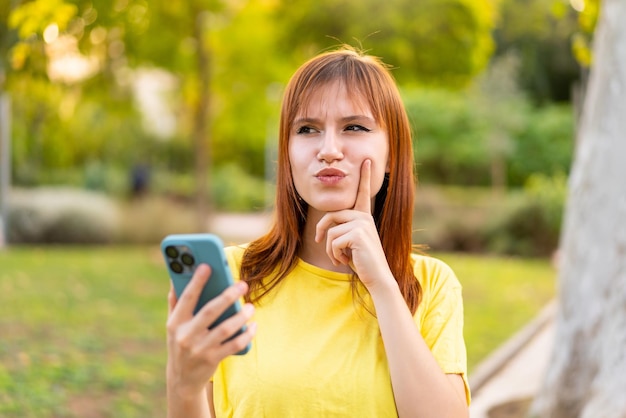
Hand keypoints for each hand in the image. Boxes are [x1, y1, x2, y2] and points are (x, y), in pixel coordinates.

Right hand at [166, 264, 255, 395]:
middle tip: (242, 285)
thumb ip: (175, 302)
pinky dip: (246, 335)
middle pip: (210, 311)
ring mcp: (199, 349)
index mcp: (175, 323)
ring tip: (251, 307)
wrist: (182, 380)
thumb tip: (176, 277)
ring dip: (241, 316)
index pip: (187, 298)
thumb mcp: (173, 325)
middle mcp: (186, 336)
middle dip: (227, 296)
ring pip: (225, 329)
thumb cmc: (180, 344)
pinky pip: (234, 345)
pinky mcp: (212, 360)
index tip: (208, 266)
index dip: (197, 282)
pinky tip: (253, 326)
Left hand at [315, 160, 393, 289]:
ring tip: (340, 258)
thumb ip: (341, 231)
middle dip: (321, 230)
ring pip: (330, 233)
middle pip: (330, 216)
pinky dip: (334, 255)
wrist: (377, 276)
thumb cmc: (362, 262)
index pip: (362, 194)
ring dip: (330, 250)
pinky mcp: (357, 234)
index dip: (364, 177)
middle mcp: (364, 217)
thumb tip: (323, 232)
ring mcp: (362, 224)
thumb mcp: (350, 244)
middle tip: (318, 241)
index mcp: (364, 217)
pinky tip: (345, 261)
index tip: (366, 160)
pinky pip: (333, 242)